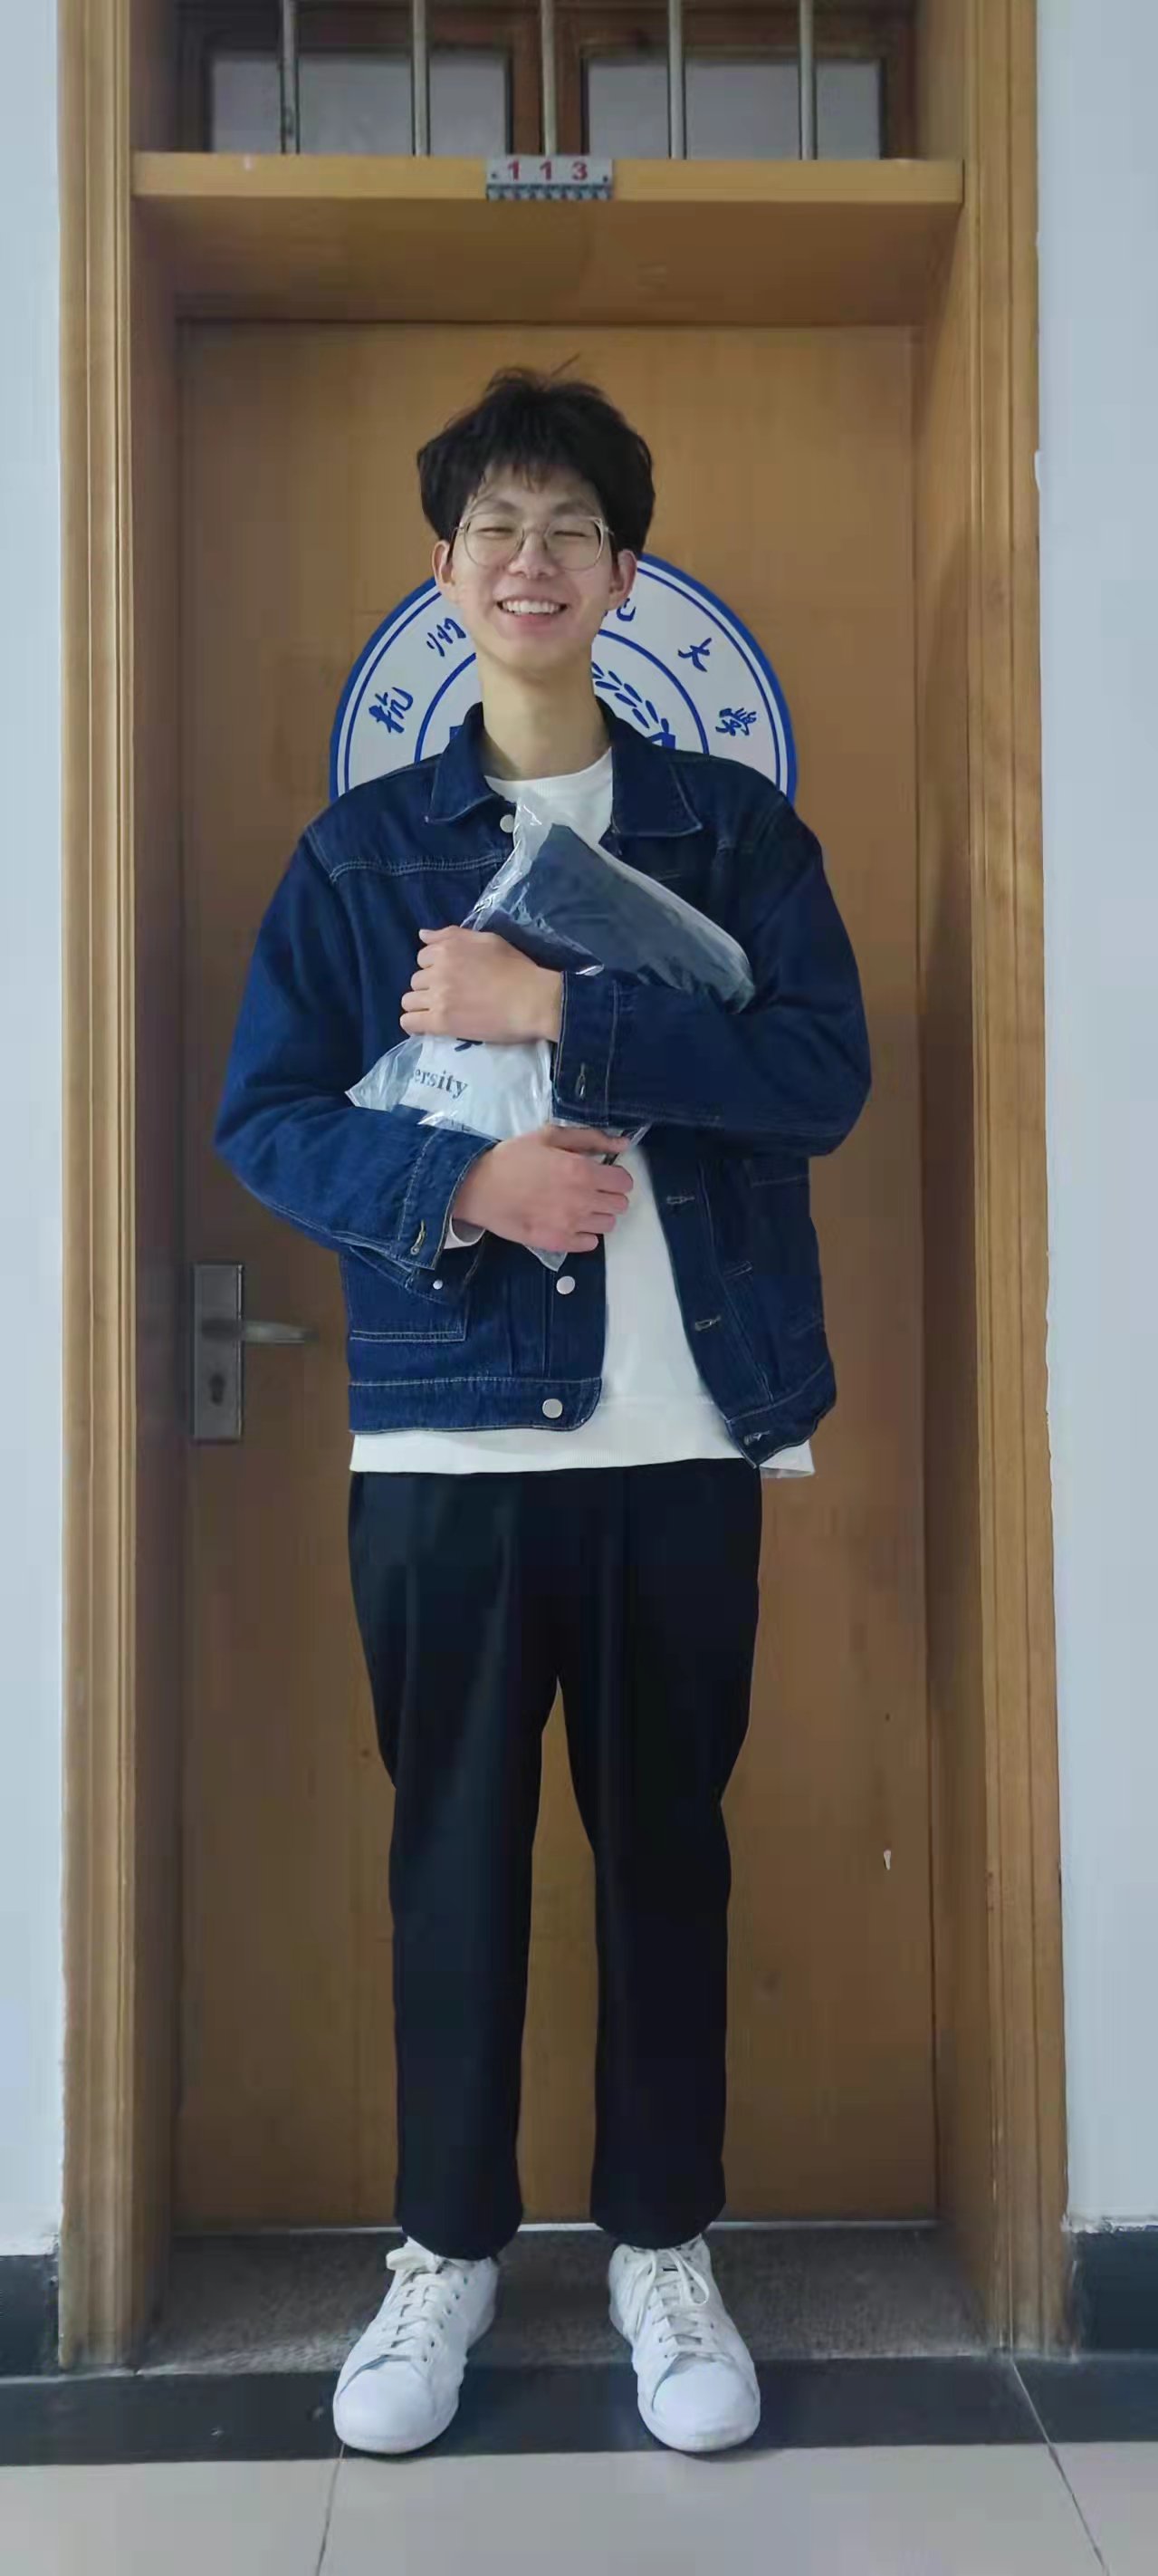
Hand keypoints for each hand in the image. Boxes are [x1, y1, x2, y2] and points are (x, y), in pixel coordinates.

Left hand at [401, 926, 562, 1044]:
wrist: (532, 1001)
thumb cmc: (517, 969)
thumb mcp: (488, 940)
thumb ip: (452, 935)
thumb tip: (422, 934)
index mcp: (448, 948)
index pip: (423, 957)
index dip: (435, 968)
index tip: (451, 977)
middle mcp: (438, 970)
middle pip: (416, 979)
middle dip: (429, 987)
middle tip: (450, 996)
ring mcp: (437, 996)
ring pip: (409, 1001)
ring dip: (421, 1005)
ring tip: (440, 1012)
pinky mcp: (441, 1022)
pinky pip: (409, 1022)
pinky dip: (413, 1024)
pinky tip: (426, 1025)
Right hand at [452, 1126, 632, 1256]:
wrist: (478, 1187)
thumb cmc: (513, 1157)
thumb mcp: (549, 1136)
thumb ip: (590, 1138)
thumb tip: (624, 1144)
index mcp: (582, 1171)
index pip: (624, 1182)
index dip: (616, 1176)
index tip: (602, 1174)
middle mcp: (582, 1200)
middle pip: (620, 1205)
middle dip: (609, 1195)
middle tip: (590, 1189)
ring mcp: (571, 1225)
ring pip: (608, 1225)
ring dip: (598, 1214)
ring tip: (578, 1206)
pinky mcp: (558, 1242)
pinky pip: (590, 1243)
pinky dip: (585, 1234)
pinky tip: (569, 1222)